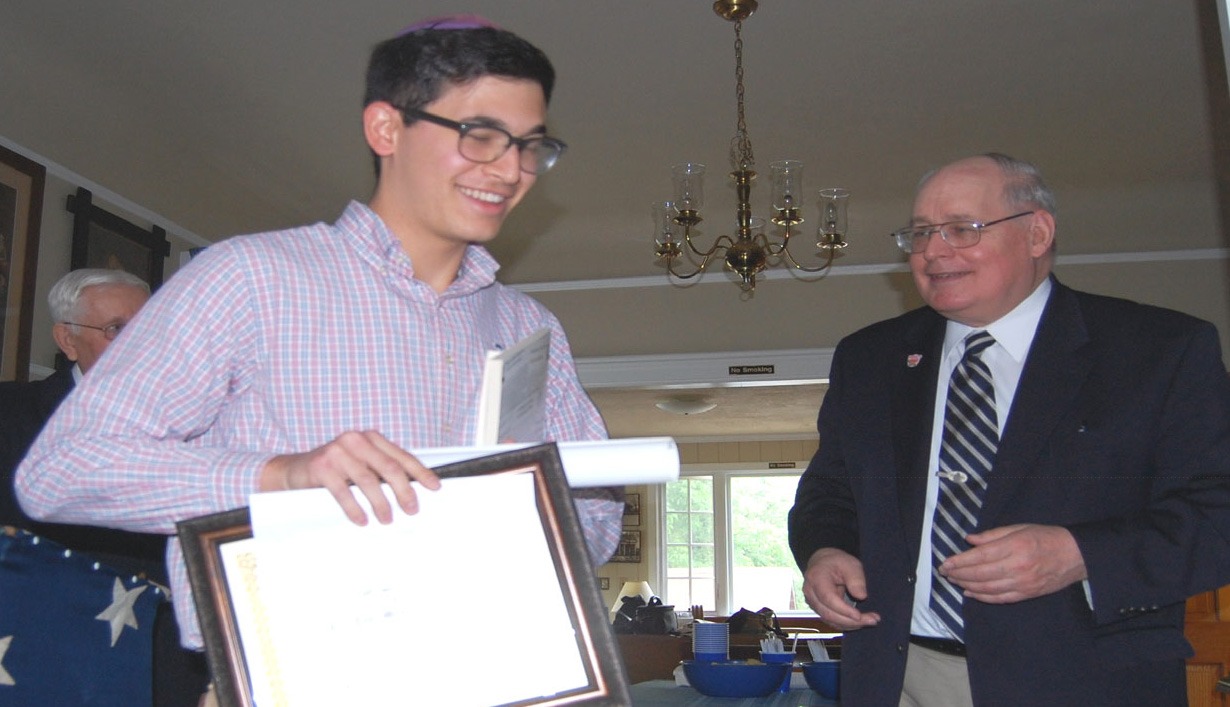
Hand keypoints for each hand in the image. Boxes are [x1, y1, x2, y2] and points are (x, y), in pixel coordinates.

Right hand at [260, 430, 441, 525]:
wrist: (294, 470)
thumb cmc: (334, 470)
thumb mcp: (360, 464)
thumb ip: (381, 470)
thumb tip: (412, 491)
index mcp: (370, 438)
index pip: (401, 456)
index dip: (420, 473)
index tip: (434, 488)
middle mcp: (356, 440)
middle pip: (388, 468)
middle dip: (404, 491)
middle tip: (412, 510)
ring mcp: (337, 451)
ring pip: (368, 481)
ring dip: (381, 504)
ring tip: (387, 519)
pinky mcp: (321, 466)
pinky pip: (343, 491)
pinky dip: (355, 508)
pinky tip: (362, 520)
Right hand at [800, 548, 881, 630]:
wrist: (823, 563)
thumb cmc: (837, 562)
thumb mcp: (850, 564)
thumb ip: (856, 579)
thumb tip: (861, 596)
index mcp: (816, 578)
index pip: (828, 598)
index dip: (843, 610)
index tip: (859, 616)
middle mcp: (811, 593)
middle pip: (828, 613)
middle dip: (851, 621)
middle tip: (873, 620)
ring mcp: (813, 603)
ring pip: (830, 620)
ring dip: (851, 624)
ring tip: (871, 620)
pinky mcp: (818, 609)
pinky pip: (832, 621)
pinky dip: (846, 624)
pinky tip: (861, 621)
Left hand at [938, 523, 1086, 603]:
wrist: (1075, 555)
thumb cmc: (1046, 537)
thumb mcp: (1019, 528)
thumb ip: (993, 535)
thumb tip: (970, 540)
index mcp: (1015, 546)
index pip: (980, 556)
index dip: (960, 561)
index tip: (946, 563)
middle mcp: (1018, 567)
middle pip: (981, 574)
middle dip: (959, 574)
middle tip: (945, 572)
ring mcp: (1023, 583)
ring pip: (988, 588)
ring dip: (967, 585)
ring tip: (954, 581)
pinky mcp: (1027, 594)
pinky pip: (1000, 598)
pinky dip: (983, 597)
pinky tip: (970, 592)